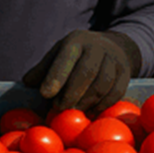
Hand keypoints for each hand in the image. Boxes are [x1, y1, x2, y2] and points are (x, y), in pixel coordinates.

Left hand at [22, 30, 141, 115]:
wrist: (113, 47)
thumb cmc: (78, 55)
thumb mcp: (59, 54)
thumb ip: (43, 69)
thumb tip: (27, 83)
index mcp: (76, 40)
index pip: (66, 57)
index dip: (56, 76)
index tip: (45, 94)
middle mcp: (97, 47)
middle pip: (86, 72)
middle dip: (71, 93)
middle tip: (59, 109)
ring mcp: (114, 59)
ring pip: (102, 83)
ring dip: (86, 101)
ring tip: (74, 111)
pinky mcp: (125, 72)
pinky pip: (116, 92)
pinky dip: (102, 105)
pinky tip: (90, 111)